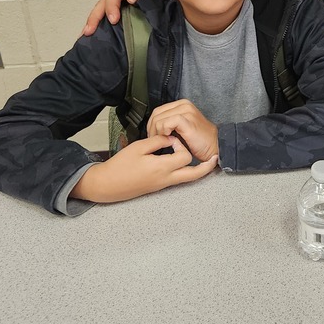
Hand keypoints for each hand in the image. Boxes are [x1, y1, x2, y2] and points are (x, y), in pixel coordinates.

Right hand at [71, 134, 217, 202]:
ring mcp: (163, 184)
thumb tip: (170, 137)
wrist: (108, 185)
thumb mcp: (138, 148)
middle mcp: (166, 179)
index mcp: (161, 168)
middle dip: (206, 167)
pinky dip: (184, 171)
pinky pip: (178, 179)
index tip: (171, 138)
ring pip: (187, 179)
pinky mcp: (159, 186)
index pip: (184, 156)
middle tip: (214, 158)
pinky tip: (182, 161)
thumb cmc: (121, 165)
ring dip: (195, 169)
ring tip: (202, 159)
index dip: (181, 145)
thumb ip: (157, 141)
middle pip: (194, 175)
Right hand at [81, 0, 154, 35]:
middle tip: (89, 31)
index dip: (111, 7)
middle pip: (103, 3)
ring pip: (105, 9)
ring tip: (87, 34)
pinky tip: (101, 32)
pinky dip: (105, 22)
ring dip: (96, 21)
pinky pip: (114, 13)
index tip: (113, 19)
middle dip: (94, 17)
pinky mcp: (127, 6)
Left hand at [147, 100, 219, 163]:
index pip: (157, 111)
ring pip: (159, 119)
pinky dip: (164, 131)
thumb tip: (152, 128)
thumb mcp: (181, 128)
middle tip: (157, 140)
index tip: (154, 136)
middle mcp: (184, 105)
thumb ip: (168, 123)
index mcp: (182, 104)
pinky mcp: (188, 120)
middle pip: (156, 114)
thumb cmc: (199, 141)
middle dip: (152, 129)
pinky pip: (166, 123)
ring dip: (157, 133)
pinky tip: (170, 138)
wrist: (215, 147)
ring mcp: (186, 111)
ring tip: (164, 141)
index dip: (151, 124)